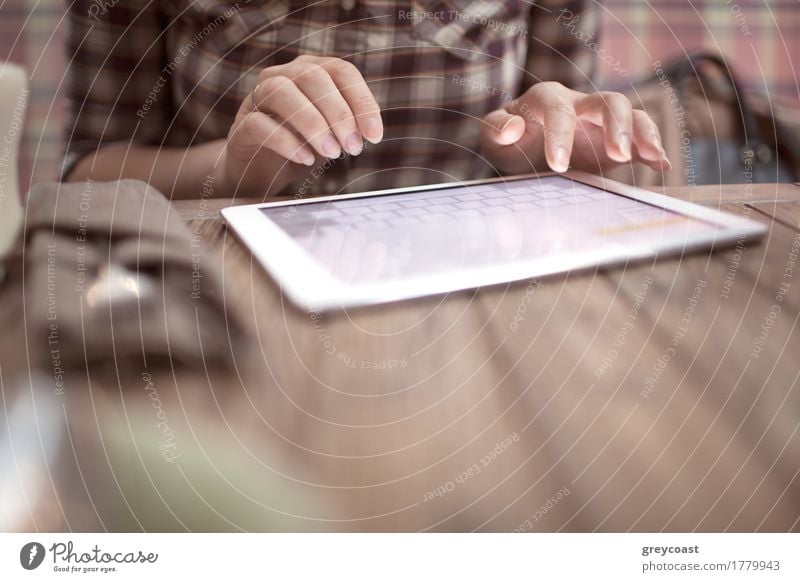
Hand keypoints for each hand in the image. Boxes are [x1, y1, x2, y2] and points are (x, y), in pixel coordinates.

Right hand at [219, 55, 382, 194]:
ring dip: (312, 123)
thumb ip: (350, 125)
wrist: (259, 172)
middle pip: (312, 77)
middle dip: (338, 113)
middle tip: (353, 148)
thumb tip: (371, 130)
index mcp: (310, 71)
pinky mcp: (241, 126)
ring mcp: (257, 99)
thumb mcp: (331, 133)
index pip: (341, 71)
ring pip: (281, 92)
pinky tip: (305, 159)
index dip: (361, 100)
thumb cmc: (300, 145)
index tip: (374, 136)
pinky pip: (259, 124)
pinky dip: (285, 141)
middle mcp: (282, 76)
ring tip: (331, 153)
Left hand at [480, 82, 670, 174]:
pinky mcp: (616, 140)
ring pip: (631, 114)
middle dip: (615, 126)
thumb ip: (495, 129)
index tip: (558, 166)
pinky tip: (662, 165)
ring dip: (643, 133)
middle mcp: (580, 104)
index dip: (560, 135)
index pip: (558, 109)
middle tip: (617, 156)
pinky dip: (653, 149)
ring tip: (651, 156)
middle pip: (608, 101)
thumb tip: (513, 128)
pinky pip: (640, 135)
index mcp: (548, 99)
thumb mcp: (493, 139)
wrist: (525, 151)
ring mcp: (602, 121)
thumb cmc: (510, 142)